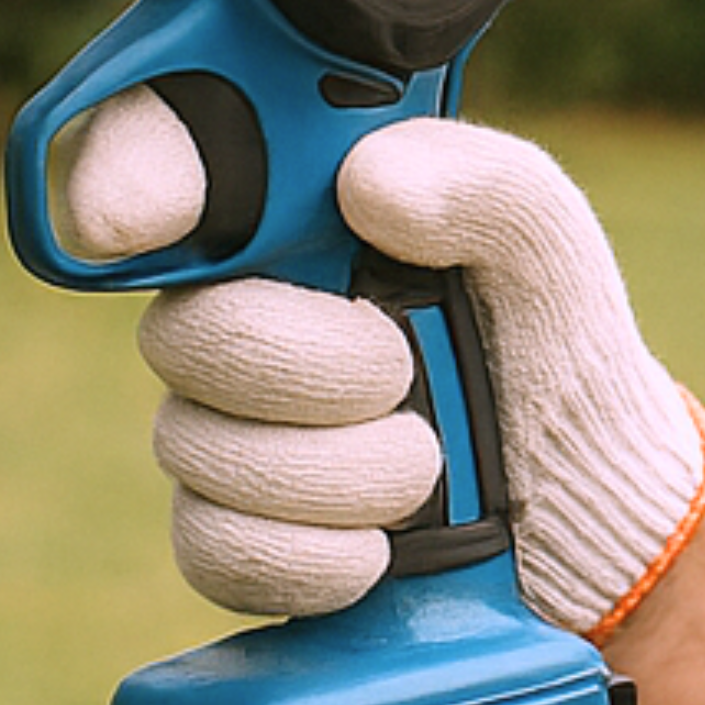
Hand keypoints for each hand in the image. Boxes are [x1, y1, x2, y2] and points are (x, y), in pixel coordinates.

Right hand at [52, 94, 704, 629]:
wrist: (575, 507)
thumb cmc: (550, 349)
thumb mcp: (544, 248)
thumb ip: (484, 187)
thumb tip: (370, 181)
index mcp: (294, 215)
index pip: (158, 149)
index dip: (129, 168)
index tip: (144, 217)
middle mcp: (234, 308)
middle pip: (185, 334)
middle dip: (315, 370)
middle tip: (402, 375)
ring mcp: (217, 424)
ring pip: (197, 449)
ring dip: (344, 471)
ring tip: (425, 465)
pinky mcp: (225, 532)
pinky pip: (212, 546)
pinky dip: (314, 555)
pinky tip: (378, 543)